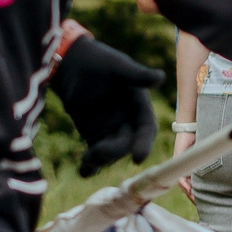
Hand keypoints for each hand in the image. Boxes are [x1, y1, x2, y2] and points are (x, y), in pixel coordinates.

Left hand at [50, 32, 165, 174]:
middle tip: (97, 153)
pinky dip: (89, 165)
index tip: (138, 158)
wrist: (71, 62)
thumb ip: (137, 75)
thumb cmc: (98, 60)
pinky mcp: (92, 135)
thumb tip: (160, 77)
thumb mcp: (117, 66)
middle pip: (127, 144)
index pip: (146, 129)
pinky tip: (83, 172)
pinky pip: (94, 153)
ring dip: (101, 159)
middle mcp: (128, 121)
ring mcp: (110, 130)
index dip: (144, 144)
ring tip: (87, 161)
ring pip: (111, 153)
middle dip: (115, 152)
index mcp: (139, 107)